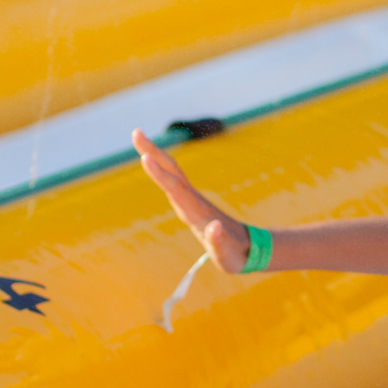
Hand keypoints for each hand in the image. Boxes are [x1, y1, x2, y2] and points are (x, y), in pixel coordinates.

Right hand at [133, 129, 253, 270]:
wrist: (252, 249)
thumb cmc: (238, 255)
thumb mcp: (229, 255)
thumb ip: (220, 242)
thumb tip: (214, 227)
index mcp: (198, 213)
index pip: (176, 190)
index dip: (160, 175)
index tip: (145, 158)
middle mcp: (194, 201)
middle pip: (172, 172)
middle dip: (153, 152)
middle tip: (135, 132)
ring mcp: (193, 200)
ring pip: (172, 173)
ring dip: (155, 155)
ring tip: (138, 139)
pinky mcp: (192, 203)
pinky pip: (173, 180)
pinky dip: (161, 168)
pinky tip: (152, 160)